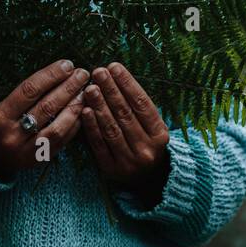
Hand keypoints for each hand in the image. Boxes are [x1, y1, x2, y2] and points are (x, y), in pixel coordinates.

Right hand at [0, 60, 89, 181]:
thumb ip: (13, 91)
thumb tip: (49, 71)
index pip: (29, 90)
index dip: (50, 75)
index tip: (67, 64)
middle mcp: (12, 135)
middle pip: (46, 107)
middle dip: (68, 88)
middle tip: (82, 74)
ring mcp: (26, 151)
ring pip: (57, 127)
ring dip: (74, 107)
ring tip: (85, 92)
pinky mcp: (38, 160)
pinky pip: (61, 142)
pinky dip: (74, 125)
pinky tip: (82, 111)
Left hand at [80, 63, 170, 206]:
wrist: (148, 179)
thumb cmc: (146, 142)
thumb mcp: (152, 126)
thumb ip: (137, 106)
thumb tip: (116, 76)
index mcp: (160, 135)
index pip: (142, 104)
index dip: (127, 84)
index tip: (114, 67)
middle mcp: (147, 149)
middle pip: (125, 114)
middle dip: (110, 90)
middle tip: (98, 72)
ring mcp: (129, 161)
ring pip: (112, 129)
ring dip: (99, 106)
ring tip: (90, 88)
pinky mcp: (112, 170)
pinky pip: (99, 145)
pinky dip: (92, 127)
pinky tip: (85, 111)